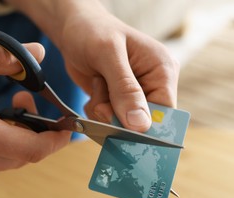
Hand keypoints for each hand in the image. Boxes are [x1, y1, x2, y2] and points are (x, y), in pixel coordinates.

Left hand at [5, 0, 178, 131]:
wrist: (72, 30)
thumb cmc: (92, 31)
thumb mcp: (108, 55)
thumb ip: (124, 89)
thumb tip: (140, 125)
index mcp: (161, 70)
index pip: (165, 111)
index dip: (144, 125)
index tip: (122, 130)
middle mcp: (151, 84)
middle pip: (141, 121)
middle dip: (117, 117)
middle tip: (101, 102)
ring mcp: (133, 93)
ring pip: (122, 123)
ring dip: (103, 113)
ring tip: (97, 86)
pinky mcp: (116, 99)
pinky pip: (109, 119)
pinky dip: (96, 113)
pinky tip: (93, 93)